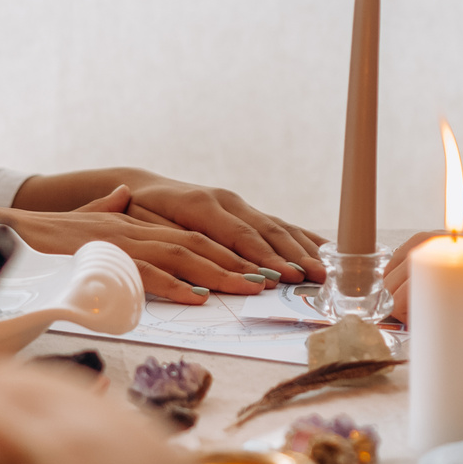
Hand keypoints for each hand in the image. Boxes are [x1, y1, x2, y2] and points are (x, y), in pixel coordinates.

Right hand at [5, 186, 294, 304]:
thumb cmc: (36, 236)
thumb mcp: (77, 220)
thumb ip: (104, 209)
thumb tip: (122, 193)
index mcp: (131, 224)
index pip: (188, 237)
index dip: (224, 251)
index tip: (255, 268)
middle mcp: (130, 229)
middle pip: (194, 244)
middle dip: (234, 263)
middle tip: (268, 281)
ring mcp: (116, 243)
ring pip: (177, 255)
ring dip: (215, 274)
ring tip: (246, 289)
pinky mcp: (99, 259)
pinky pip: (142, 273)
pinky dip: (172, 285)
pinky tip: (195, 298)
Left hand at [121, 178, 323, 284]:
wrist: (141, 187)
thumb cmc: (137, 211)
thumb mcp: (142, 224)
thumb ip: (170, 239)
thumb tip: (193, 258)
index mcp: (201, 205)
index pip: (239, 235)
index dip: (263, 257)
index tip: (284, 277)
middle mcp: (225, 201)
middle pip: (266, 230)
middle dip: (293, 255)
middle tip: (315, 277)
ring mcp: (237, 204)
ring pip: (276, 226)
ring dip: (302, 248)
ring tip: (325, 269)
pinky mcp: (243, 210)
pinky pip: (276, 224)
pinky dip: (300, 237)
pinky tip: (322, 248)